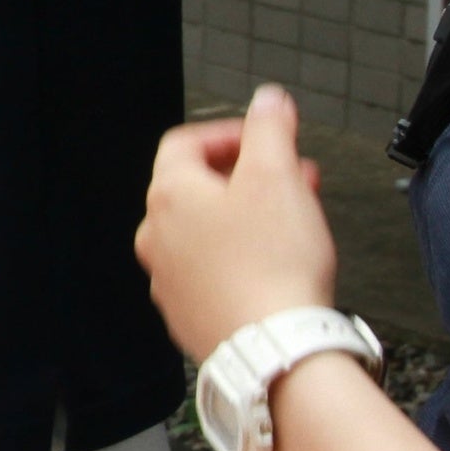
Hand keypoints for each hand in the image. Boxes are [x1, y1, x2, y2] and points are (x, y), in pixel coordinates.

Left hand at [135, 84, 341, 360]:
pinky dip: (241, 256)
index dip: (231, 133)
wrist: (273, 349)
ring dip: (248, 215)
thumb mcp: (278, 176)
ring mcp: (168, 278)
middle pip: (197, 187)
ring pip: (206, 231)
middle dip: (249, 174)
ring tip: (293, 218)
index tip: (266, 138)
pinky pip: (212, 271)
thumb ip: (271, 129)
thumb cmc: (272, 268)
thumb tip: (267, 101)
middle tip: (291, 177)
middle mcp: (156, 236)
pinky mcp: (189, 313)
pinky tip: (277, 265)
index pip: (185, 142)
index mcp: (168, 196)